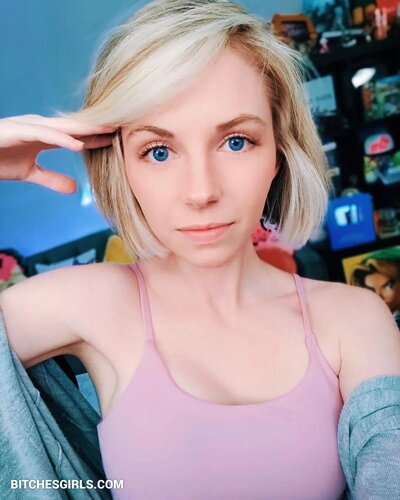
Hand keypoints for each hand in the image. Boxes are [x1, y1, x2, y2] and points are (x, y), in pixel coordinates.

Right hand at [0, 114, 115, 192]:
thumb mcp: (29, 173)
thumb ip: (51, 179)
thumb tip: (74, 189)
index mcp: (45, 136)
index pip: (77, 135)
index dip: (98, 137)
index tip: (120, 140)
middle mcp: (40, 128)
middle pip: (76, 127)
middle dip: (99, 126)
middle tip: (124, 126)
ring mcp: (29, 126)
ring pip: (63, 126)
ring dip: (87, 128)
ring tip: (109, 130)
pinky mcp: (17, 131)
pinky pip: (43, 134)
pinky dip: (61, 138)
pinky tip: (79, 144)